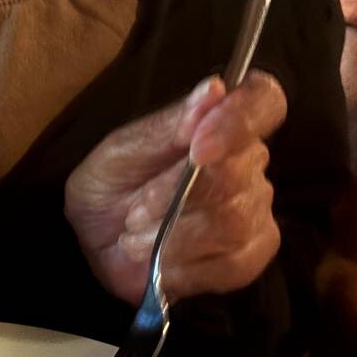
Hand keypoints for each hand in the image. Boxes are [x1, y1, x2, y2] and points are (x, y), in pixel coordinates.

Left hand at [65, 72, 286, 306]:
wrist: (92, 239)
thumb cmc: (110, 183)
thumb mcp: (124, 149)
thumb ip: (171, 124)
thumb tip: (215, 89)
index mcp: (220, 123)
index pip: (264, 102)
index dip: (240, 121)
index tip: (198, 146)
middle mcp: (248, 163)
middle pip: (238, 175)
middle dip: (175, 196)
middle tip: (135, 211)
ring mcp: (255, 212)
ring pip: (234, 223)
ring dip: (173, 235)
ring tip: (136, 236)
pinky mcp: (248, 257)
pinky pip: (234, 264)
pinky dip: (186, 266)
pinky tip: (158, 263)